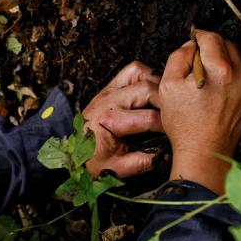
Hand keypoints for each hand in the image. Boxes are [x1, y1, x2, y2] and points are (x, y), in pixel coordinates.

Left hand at [83, 61, 162, 178]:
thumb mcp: (117, 168)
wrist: (67, 153)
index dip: (166, 127)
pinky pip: (130, 71)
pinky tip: (151, 91)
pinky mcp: (108, 88)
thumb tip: (166, 155)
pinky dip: (144, 76)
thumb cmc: (89, 161)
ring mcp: (108, 91)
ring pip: (139, 72)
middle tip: (172, 115)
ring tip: (163, 101)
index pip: (149, 118)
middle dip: (164, 102)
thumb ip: (144, 161)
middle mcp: (108, 100)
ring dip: (154, 83)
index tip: (173, 134)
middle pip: (147, 89)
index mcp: (110, 120)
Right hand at [158, 32, 240, 193]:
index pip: (211, 37)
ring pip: (236, 57)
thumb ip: (178, 57)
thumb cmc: (186, 124)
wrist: (205, 152)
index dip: (198, 36)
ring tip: (206, 75)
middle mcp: (240, 74)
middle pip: (226, 44)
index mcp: (220, 69)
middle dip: (211, 46)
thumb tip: (190, 45)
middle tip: (196, 60)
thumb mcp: (169, 85)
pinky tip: (216, 86)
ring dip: (222, 58)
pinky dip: (230, 72)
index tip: (192, 40)